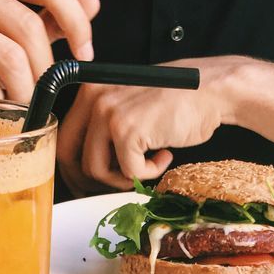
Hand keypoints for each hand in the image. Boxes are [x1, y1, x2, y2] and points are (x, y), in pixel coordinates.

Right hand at [0, 0, 99, 102]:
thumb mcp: (16, 34)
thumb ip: (50, 18)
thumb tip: (92, 1)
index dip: (74, 18)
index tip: (85, 53)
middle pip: (27, 26)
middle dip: (47, 70)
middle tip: (47, 94)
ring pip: (7, 57)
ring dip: (25, 92)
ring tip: (23, 104)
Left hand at [58, 57, 244, 195]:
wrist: (210, 89)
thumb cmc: (176, 101)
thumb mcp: (129, 105)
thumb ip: (104, 127)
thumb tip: (86, 169)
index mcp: (90, 91)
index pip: (64, 139)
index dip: (72, 169)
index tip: (86, 184)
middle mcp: (94, 99)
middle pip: (71, 158)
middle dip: (91, 181)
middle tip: (117, 183)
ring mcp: (109, 114)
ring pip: (96, 170)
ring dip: (123, 178)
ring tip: (147, 164)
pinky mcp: (128, 131)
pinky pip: (128, 173)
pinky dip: (149, 173)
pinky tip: (164, 156)